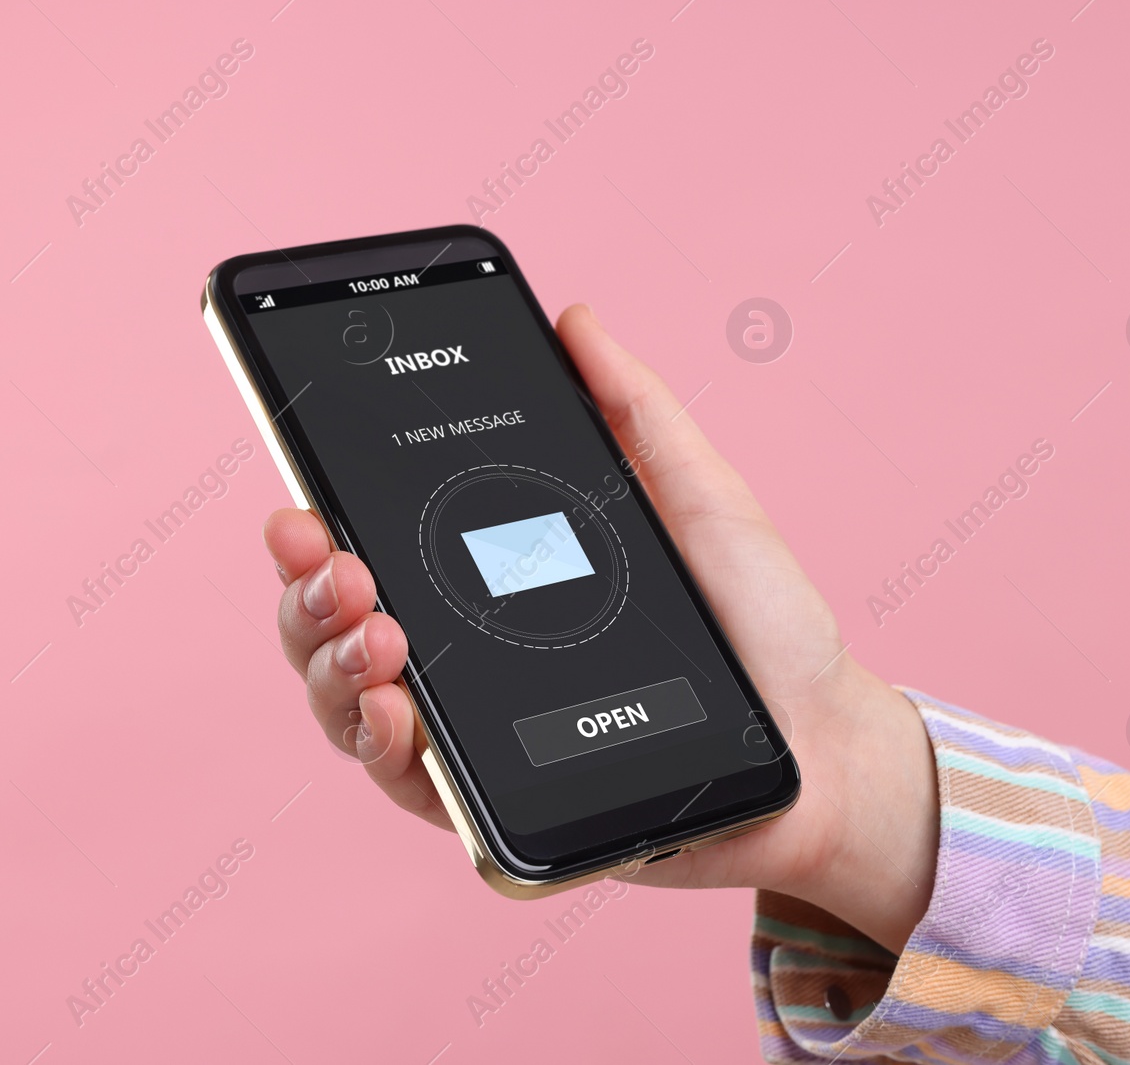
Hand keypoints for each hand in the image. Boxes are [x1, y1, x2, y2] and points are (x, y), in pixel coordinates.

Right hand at [264, 305, 938, 950]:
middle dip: (307, 593)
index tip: (303, 496)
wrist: (826, 742)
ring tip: (374, 629)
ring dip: (329, 664)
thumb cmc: (765, 625)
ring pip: (346, 707)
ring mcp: (478, 736)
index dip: (320, 526)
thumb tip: (573, 320)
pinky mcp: (501, 810)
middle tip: (333, 561)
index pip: (379, 549)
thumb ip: (635, 413)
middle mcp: (467, 657)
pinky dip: (380, 748)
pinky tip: (394, 711)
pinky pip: (407, 787)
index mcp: (495, 581)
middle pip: (335, 628)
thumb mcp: (700, 499)